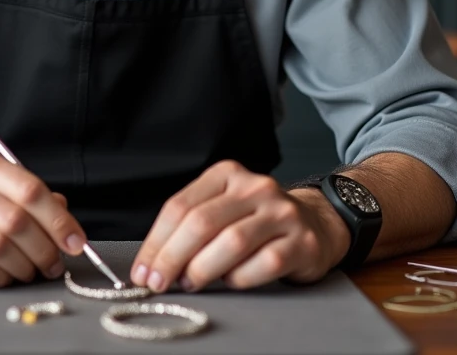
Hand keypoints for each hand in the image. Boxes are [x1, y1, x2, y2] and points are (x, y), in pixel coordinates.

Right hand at [0, 148, 87, 286]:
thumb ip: (33, 203)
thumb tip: (68, 226)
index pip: (30, 190)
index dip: (58, 220)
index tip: (76, 243)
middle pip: (16, 220)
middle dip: (44, 249)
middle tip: (54, 265)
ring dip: (23, 266)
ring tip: (30, 272)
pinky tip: (5, 277)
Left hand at [131, 160, 349, 291]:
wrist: (314, 223)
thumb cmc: (256, 221)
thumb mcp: (222, 208)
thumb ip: (190, 226)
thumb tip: (152, 263)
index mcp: (227, 174)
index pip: (180, 206)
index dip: (156, 242)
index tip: (143, 270)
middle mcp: (255, 186)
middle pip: (202, 223)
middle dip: (172, 258)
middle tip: (158, 283)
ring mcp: (281, 212)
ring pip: (232, 242)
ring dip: (203, 270)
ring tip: (190, 283)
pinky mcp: (302, 241)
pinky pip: (264, 264)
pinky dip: (240, 278)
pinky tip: (231, 281)